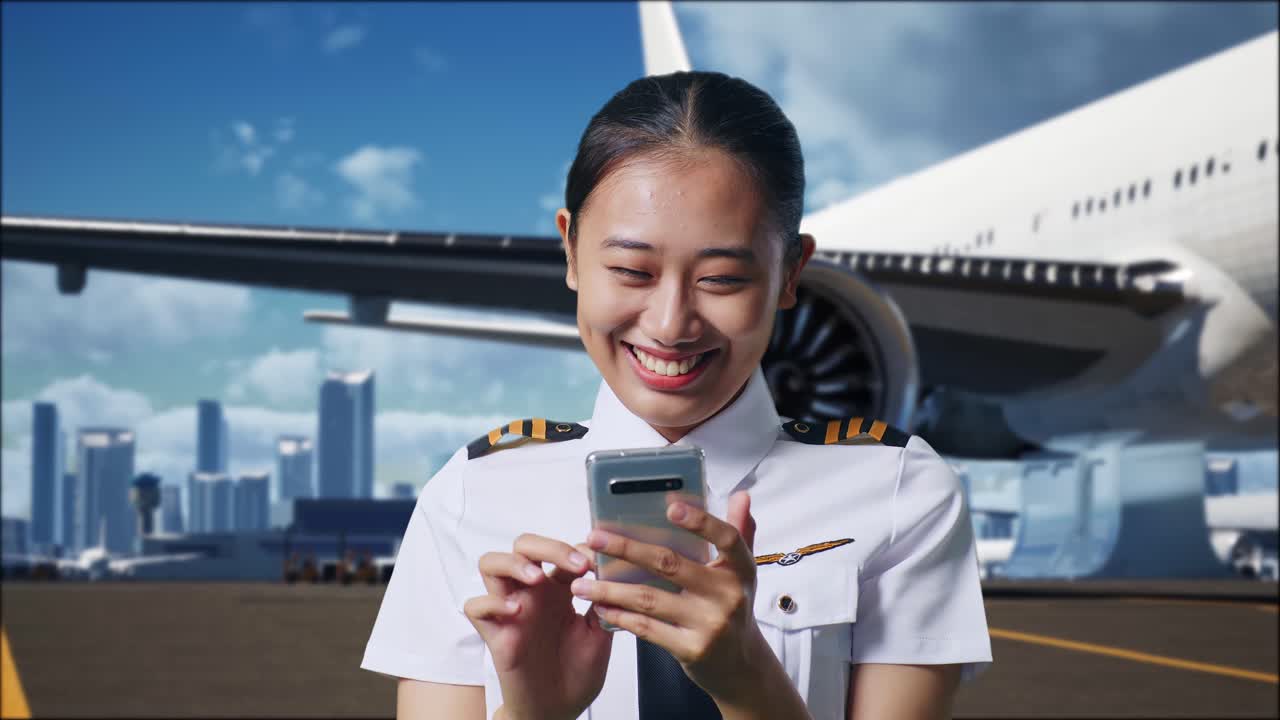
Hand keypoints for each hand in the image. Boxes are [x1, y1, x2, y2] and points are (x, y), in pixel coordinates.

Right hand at [463, 534, 613, 719]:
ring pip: (491, 564)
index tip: (599, 563)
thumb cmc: (577, 673)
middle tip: (576, 564)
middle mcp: (532, 594)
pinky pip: (475, 606)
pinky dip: (491, 602)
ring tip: (537, 578)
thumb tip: (612, 574)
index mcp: (559, 589)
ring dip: (513, 563)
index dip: (579, 549)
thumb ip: (604, 605)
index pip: (560, 550)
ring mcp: (510, 610)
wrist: (558, 710)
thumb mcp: (600, 636)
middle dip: (549, 546)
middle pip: (523, 545)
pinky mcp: (495, 634)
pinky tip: (515, 611)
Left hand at [569, 491, 769, 703]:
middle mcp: (728, 595)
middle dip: (626, 549)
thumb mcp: (741, 572)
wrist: (741, 666)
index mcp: (741, 569)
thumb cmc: (733, 609)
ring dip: (611, 588)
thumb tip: (741, 495)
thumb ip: (740, 532)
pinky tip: (600, 607)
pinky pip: (647, 628)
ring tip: (582, 583)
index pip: (726, 538)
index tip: (670, 505)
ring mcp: (709, 624)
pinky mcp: (692, 649)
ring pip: (649, 599)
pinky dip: (620, 616)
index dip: (700, 521)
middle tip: (595, 537)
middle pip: (670, 564)